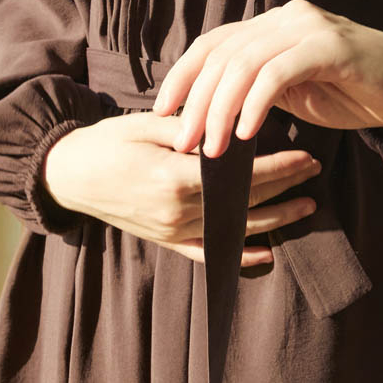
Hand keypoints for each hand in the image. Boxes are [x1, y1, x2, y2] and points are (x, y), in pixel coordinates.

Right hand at [41, 110, 322, 265]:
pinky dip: (237, 256)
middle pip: (245, 204)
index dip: (279, 168)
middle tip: (315, 173)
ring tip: (305, 208)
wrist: (68, 173)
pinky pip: (207, 254)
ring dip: (274, 221)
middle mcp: (177, 212)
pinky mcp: (163, 241)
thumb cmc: (107, 142)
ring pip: (234, 231)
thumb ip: (193, 131)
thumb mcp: (148, 125)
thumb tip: (234, 130)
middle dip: (285, 188)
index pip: (242, 178)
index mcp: (175, 180)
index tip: (306, 157)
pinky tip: (265, 255)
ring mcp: (171, 231)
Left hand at [151, 0, 382, 157]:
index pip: (213, 44)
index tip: (161, 111)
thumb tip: (212, 117)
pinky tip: (247, 134)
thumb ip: (258, 91)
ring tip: (212, 148)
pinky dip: (257, 104)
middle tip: (182, 141)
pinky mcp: (332, 45)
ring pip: (245, 63)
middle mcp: (286, 18)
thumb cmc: (356, 93)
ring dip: (222, 109)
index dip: (182, 76)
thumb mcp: (296, 92)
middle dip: (196, 100)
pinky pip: (279, 73)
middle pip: (222, 53)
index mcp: (272, 26)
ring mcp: (309, 27)